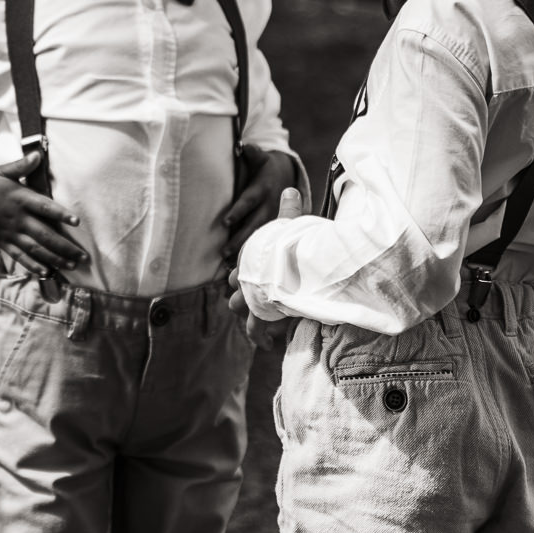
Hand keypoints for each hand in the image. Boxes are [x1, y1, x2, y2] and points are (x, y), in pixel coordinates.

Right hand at [0, 153, 88, 275]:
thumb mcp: (2, 170)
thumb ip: (21, 165)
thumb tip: (38, 154)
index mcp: (18, 198)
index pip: (43, 207)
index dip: (60, 214)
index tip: (76, 222)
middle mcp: (16, 218)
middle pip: (44, 234)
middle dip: (64, 246)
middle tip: (83, 256)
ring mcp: (9, 232)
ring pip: (35, 249)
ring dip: (54, 259)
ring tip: (72, 265)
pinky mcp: (2, 242)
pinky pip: (19, 257)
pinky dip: (33, 266)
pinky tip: (47, 273)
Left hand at [221, 147, 300, 264]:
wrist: (289, 177)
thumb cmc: (267, 168)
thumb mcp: (262, 158)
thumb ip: (252, 153)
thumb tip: (242, 146)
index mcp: (263, 189)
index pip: (248, 201)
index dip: (238, 211)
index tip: (225, 222)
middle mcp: (269, 206)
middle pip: (253, 225)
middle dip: (239, 239)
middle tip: (223, 251)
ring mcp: (274, 219)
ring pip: (260, 237)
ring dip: (245, 250)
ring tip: (229, 264)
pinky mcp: (276, 228)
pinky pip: (265, 242)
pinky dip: (254, 254)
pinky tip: (241, 268)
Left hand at [226, 185, 303, 348]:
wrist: (298, 263)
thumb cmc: (294, 243)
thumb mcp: (292, 224)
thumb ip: (289, 210)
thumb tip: (290, 189)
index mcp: (251, 262)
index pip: (235, 274)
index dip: (239, 278)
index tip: (249, 280)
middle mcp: (248, 282)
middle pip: (236, 296)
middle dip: (243, 299)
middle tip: (254, 301)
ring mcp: (253, 300)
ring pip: (242, 312)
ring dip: (250, 317)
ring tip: (261, 321)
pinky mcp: (262, 316)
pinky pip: (256, 332)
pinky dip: (261, 338)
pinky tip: (268, 344)